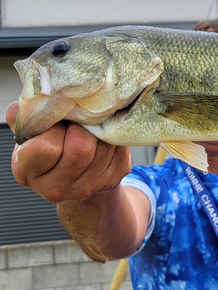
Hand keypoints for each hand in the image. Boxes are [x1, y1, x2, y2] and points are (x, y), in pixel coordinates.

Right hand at [6, 102, 130, 204]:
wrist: (72, 174)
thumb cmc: (48, 146)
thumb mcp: (30, 133)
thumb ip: (27, 118)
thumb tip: (32, 102)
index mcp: (28, 172)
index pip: (47, 147)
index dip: (55, 128)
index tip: (56, 123)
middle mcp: (57, 187)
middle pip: (81, 148)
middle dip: (81, 127)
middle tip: (77, 123)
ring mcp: (86, 187)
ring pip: (104, 145)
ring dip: (99, 130)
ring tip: (90, 128)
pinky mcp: (111, 180)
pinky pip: (119, 149)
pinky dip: (113, 136)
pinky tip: (103, 136)